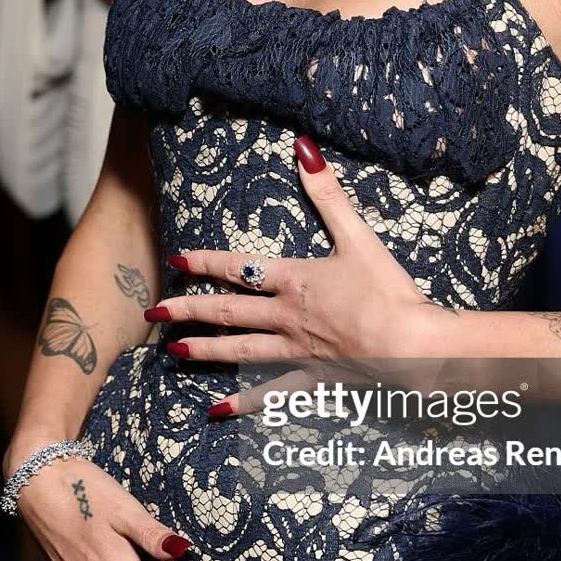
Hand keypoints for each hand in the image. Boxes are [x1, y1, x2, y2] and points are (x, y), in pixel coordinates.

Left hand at [146, 134, 436, 410]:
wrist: (409, 345)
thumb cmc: (386, 291)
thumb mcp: (357, 235)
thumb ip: (327, 193)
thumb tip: (302, 148)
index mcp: (292, 280)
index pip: (237, 267)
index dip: (204, 262)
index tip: (174, 261)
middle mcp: (284, 316)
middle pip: (227, 311)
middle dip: (187, 310)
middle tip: (152, 314)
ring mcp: (295, 351)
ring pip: (239, 350)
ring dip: (205, 349)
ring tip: (173, 352)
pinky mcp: (311, 379)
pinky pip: (269, 393)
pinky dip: (242, 403)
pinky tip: (216, 412)